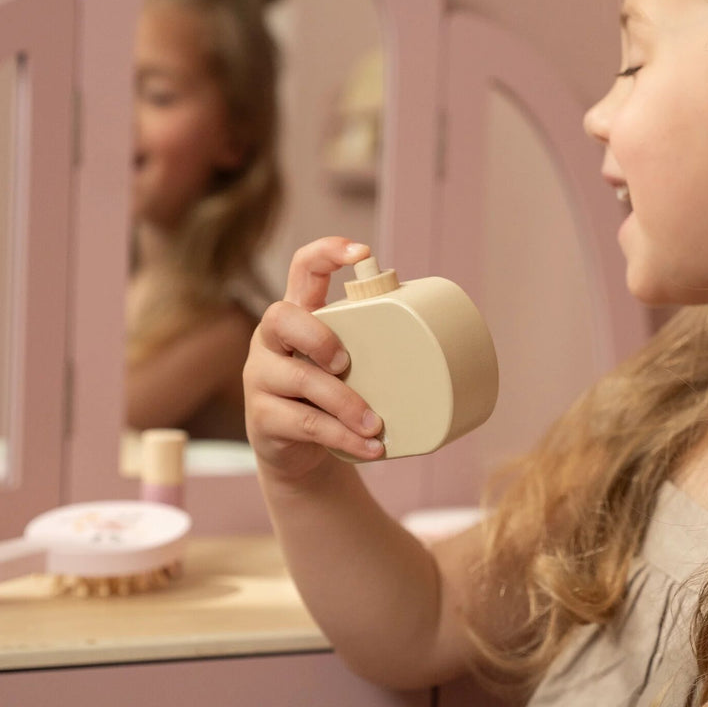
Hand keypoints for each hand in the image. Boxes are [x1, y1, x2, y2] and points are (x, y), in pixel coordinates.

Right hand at [244, 237, 384, 479]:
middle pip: (282, 317)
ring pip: (299, 379)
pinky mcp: (262, 418)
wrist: (297, 455)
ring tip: (376, 424)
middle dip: (319, 337)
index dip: (326, 252)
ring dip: (344, 402)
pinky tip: (369, 446)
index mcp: (296, 316)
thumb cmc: (330, 398)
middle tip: (347, 362)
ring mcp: (261, 378)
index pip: (301, 268)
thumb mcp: (346, 365)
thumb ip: (371, 346)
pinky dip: (342, 436)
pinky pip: (304, 424)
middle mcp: (271, 341)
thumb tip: (446, 335)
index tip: (362, 252)